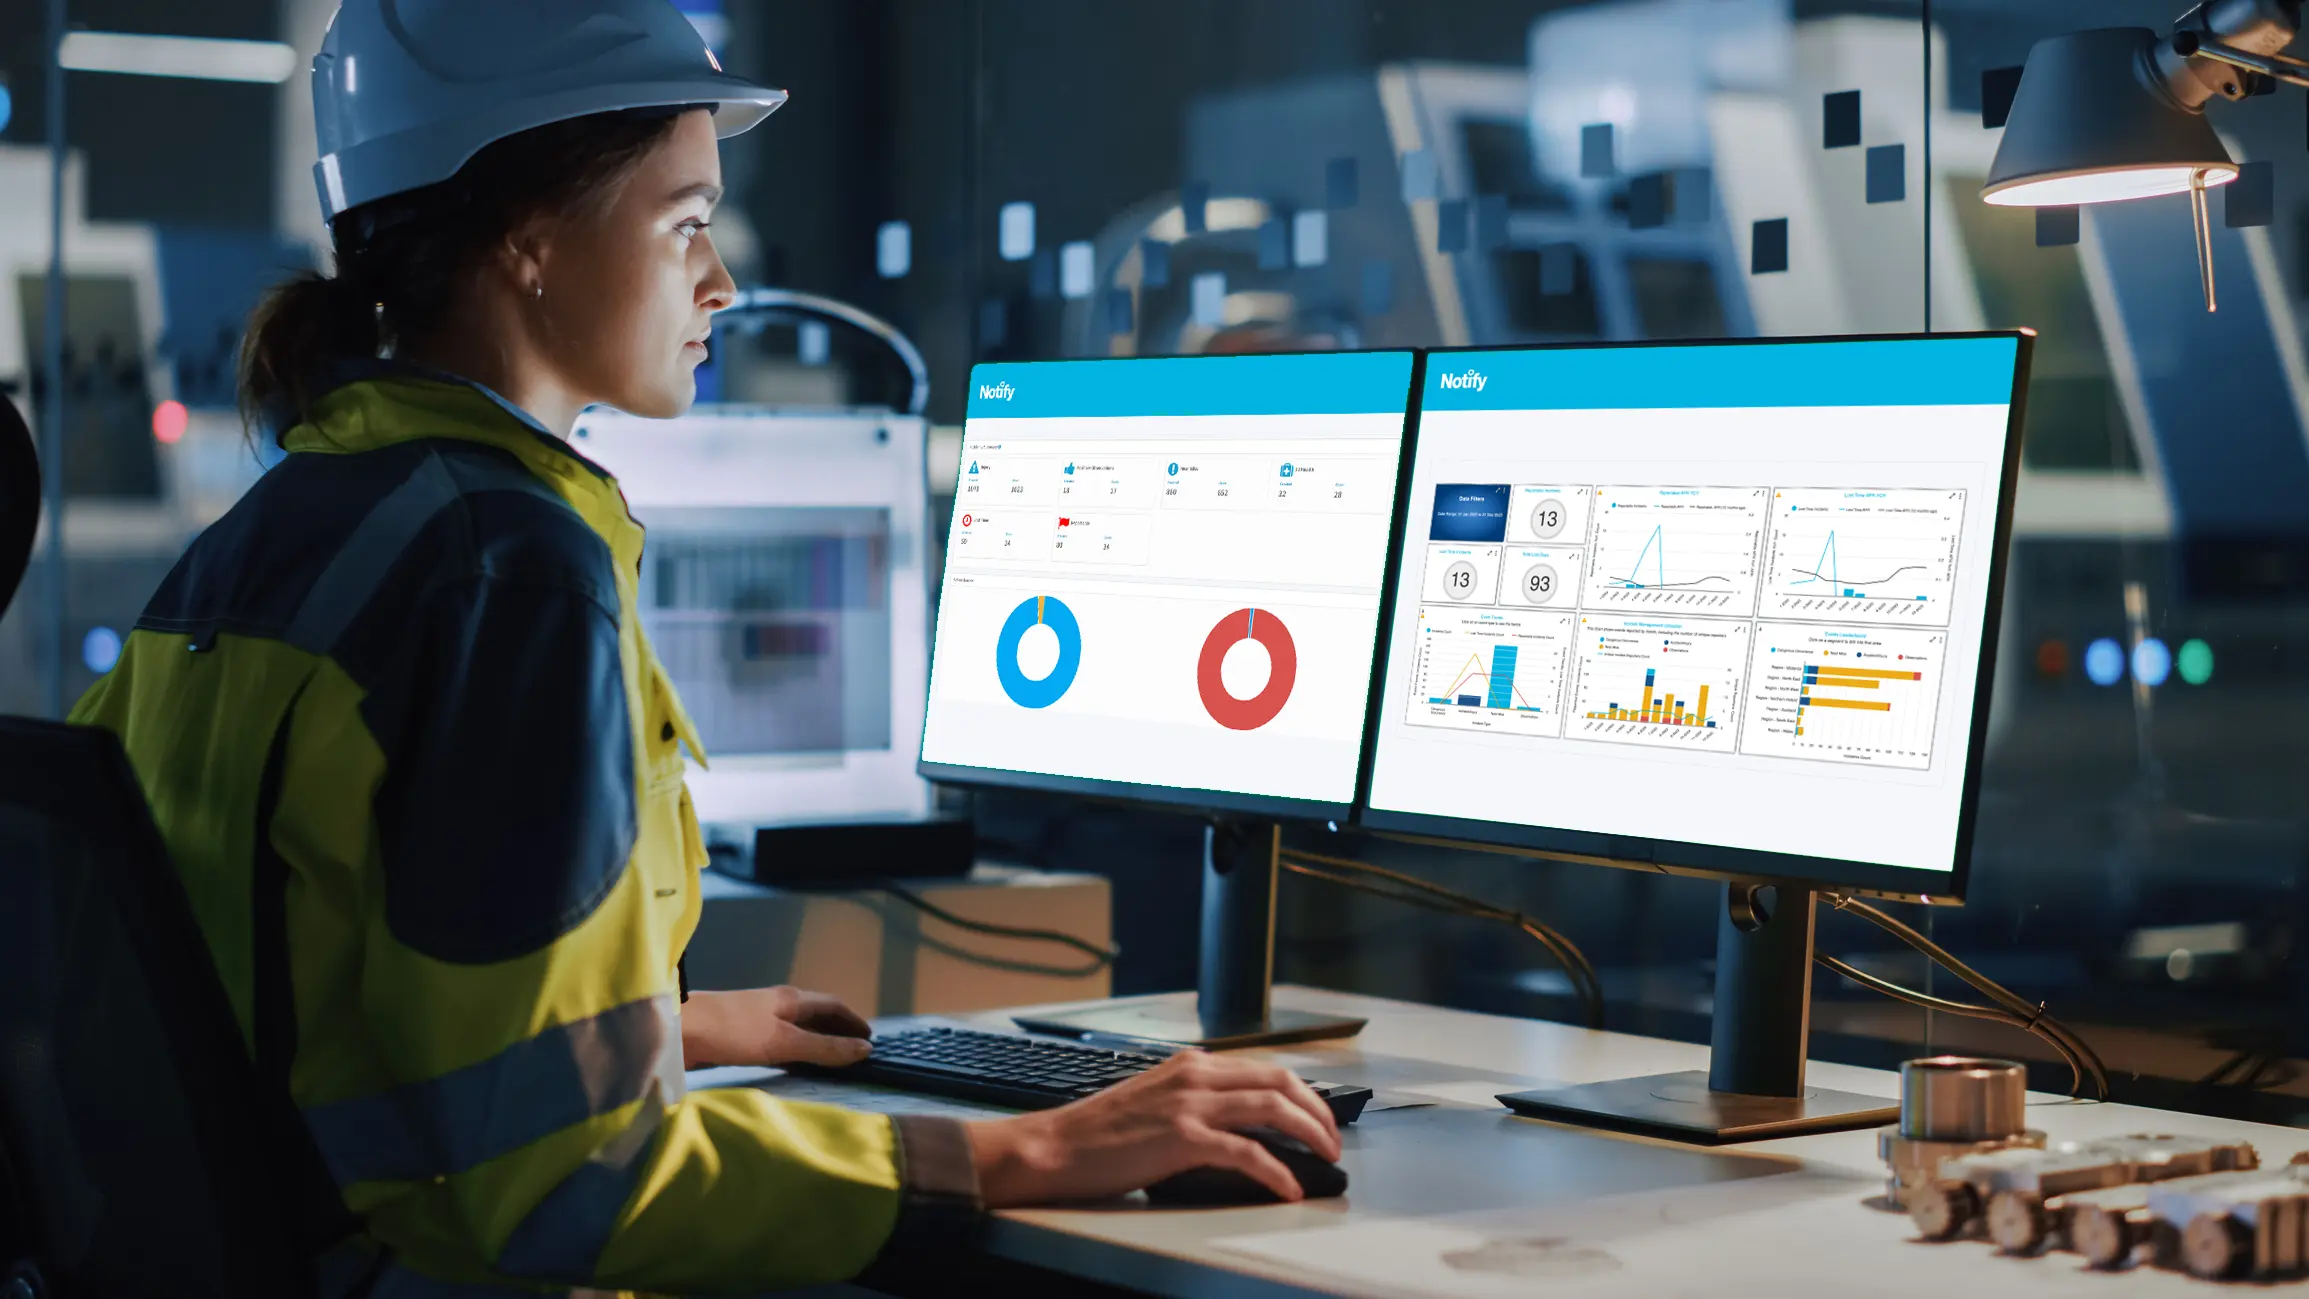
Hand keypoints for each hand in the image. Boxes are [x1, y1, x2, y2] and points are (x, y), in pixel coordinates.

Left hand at [679, 986, 872, 1068]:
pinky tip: (793, 1067)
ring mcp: (758, 1020)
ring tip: (830, 1063)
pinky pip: (779, 1043)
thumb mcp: (783, 1042)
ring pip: (796, 1030)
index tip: (870, 1039)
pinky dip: (794, 1053)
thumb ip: (823, 1048)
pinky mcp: (740, 1037)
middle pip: (815, 1016)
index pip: (832, 1005)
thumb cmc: (733, 1031)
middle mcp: (777, 1005)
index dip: (852, 1021)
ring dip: (815, 1044)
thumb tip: (865, 1049)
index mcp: (791, 999)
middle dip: (837, 1032)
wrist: (678, 1029)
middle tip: (854, 1054)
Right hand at [963, 1050, 1340, 1205]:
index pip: (1265, 1068)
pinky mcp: (1184, 1139)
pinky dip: (1276, 1170)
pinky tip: (1288, 1187)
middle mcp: (1196, 1076)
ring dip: (1310, 1133)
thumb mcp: (1155, 1099)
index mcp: (1191, 1064)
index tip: (1318, 1115)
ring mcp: (1191, 1105)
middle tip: (1332, 1139)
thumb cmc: (1098, 1133)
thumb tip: (1236, 1122)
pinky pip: (1248, 1152)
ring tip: (1325, 1158)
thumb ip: (1194, 1100)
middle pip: (1281, 1082)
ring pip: (1274, 1109)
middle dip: (1317, 1110)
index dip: (1301, 1093)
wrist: (1055, 1147)